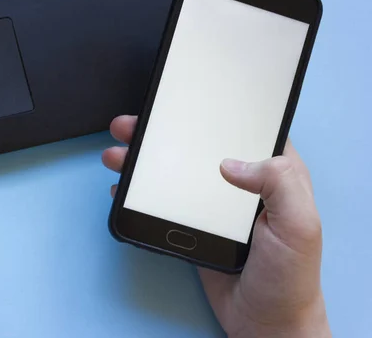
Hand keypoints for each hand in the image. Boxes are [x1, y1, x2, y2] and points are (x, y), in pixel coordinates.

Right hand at [102, 115, 330, 337]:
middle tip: (132, 126)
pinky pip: (163, 200)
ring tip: (116, 156)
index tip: (180, 101)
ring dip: (143, 161)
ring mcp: (211, 204)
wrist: (264, 322)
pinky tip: (122, 187)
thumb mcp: (299, 225)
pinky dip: (140, 192)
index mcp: (272, 173)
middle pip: (196, 146)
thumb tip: (229, 163)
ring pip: (173, 170)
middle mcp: (240, 183)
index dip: (212, 112)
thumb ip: (279, 183)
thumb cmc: (289, 276)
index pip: (242, 129)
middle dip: (161, 133)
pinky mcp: (192, 224)